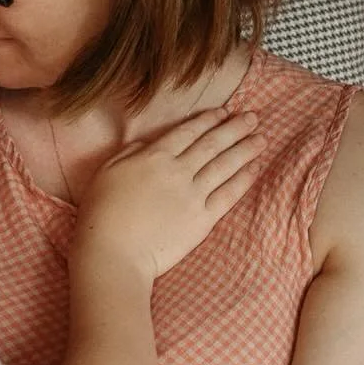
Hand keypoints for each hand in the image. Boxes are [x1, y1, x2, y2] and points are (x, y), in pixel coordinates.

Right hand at [76, 105, 264, 278]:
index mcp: (154, 157)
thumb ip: (130, 152)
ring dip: (245, 149)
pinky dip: (244, 179)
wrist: (113, 253)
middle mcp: (178, 171)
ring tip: (262, 138)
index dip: (208, 120)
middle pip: (212, 144)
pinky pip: (228, 194)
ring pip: (225, 165)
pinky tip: (255, 168)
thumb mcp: (107, 172)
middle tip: (253, 117)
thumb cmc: (102, 214)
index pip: (187, 132)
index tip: (223, 112)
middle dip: (235, 128)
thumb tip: (148, 142)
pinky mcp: (203, 220)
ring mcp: (193, 195)